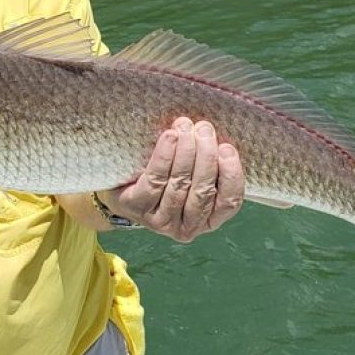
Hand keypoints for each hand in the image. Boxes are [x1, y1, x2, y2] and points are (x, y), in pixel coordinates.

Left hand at [99, 117, 244, 242]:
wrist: (123, 188)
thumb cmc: (168, 177)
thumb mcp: (193, 175)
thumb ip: (208, 163)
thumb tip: (216, 132)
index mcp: (209, 219)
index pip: (228, 203)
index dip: (231, 175)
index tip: (227, 148)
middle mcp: (188, 227)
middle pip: (203, 190)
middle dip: (206, 156)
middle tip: (204, 128)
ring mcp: (161, 221)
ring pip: (180, 184)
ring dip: (186, 152)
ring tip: (186, 127)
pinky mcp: (138, 208)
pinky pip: (155, 180)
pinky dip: (165, 156)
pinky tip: (170, 137)